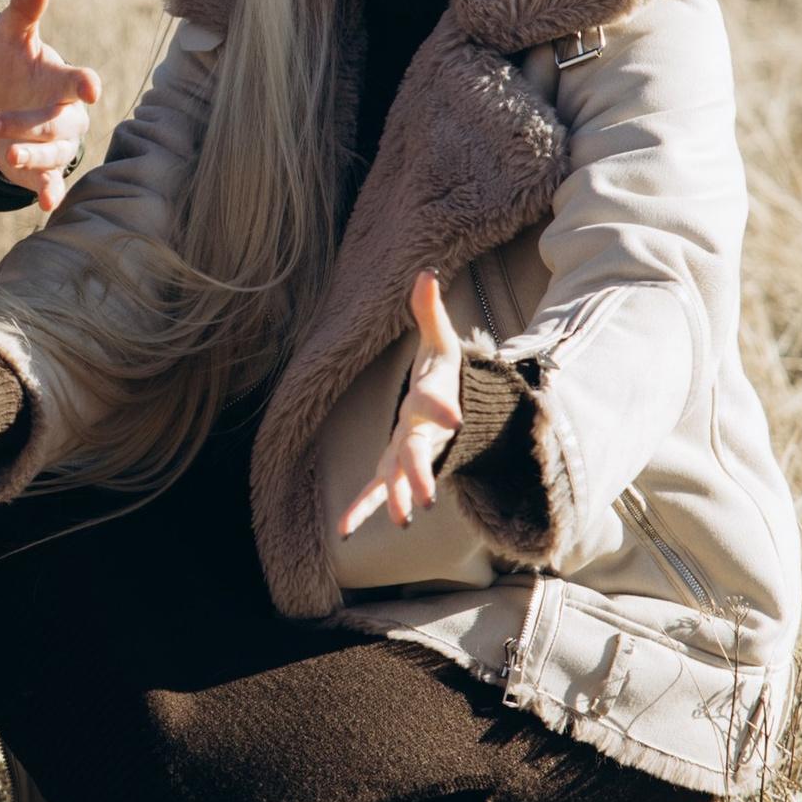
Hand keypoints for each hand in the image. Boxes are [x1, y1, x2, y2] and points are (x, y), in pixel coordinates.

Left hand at [0, 0, 101, 211]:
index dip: (83, 83)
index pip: (78, 81)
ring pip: (53, 154)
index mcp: (62, 81)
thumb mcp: (9, 37)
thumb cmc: (10, 67)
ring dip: (31, 157)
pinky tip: (45, 204)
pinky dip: (51, 193)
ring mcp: (55, 145)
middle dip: (25, 125)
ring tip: (6, 156)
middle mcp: (65, 115)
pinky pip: (53, 183)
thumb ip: (23, 12)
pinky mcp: (43, 170)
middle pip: (56, 123)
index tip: (89, 87)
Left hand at [338, 271, 464, 537]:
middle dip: (421, 474)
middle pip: (419, 454)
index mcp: (431, 401)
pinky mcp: (393, 466)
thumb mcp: (440, 342)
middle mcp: (421, 433)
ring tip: (403, 522)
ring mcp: (408, 453)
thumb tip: (424, 272)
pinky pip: (375, 490)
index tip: (454, 420)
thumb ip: (429, 311)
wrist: (460, 409)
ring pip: (403, 478)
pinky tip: (340, 530)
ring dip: (401, 499)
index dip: (444, 410)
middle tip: (426, 500)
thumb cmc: (445, 373)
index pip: (437, 406)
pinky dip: (359, 509)